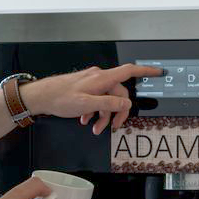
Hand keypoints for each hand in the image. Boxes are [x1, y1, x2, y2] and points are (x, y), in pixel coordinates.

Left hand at [22, 63, 163, 134]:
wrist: (41, 96)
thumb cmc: (60, 98)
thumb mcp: (87, 104)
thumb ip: (108, 103)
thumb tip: (126, 103)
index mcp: (102, 78)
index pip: (129, 71)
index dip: (146, 71)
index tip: (158, 72)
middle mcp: (98, 77)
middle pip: (118, 93)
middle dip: (117, 112)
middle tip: (113, 127)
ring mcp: (91, 82)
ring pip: (106, 99)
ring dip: (103, 115)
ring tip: (94, 128)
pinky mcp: (84, 88)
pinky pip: (96, 99)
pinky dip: (94, 111)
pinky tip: (85, 120)